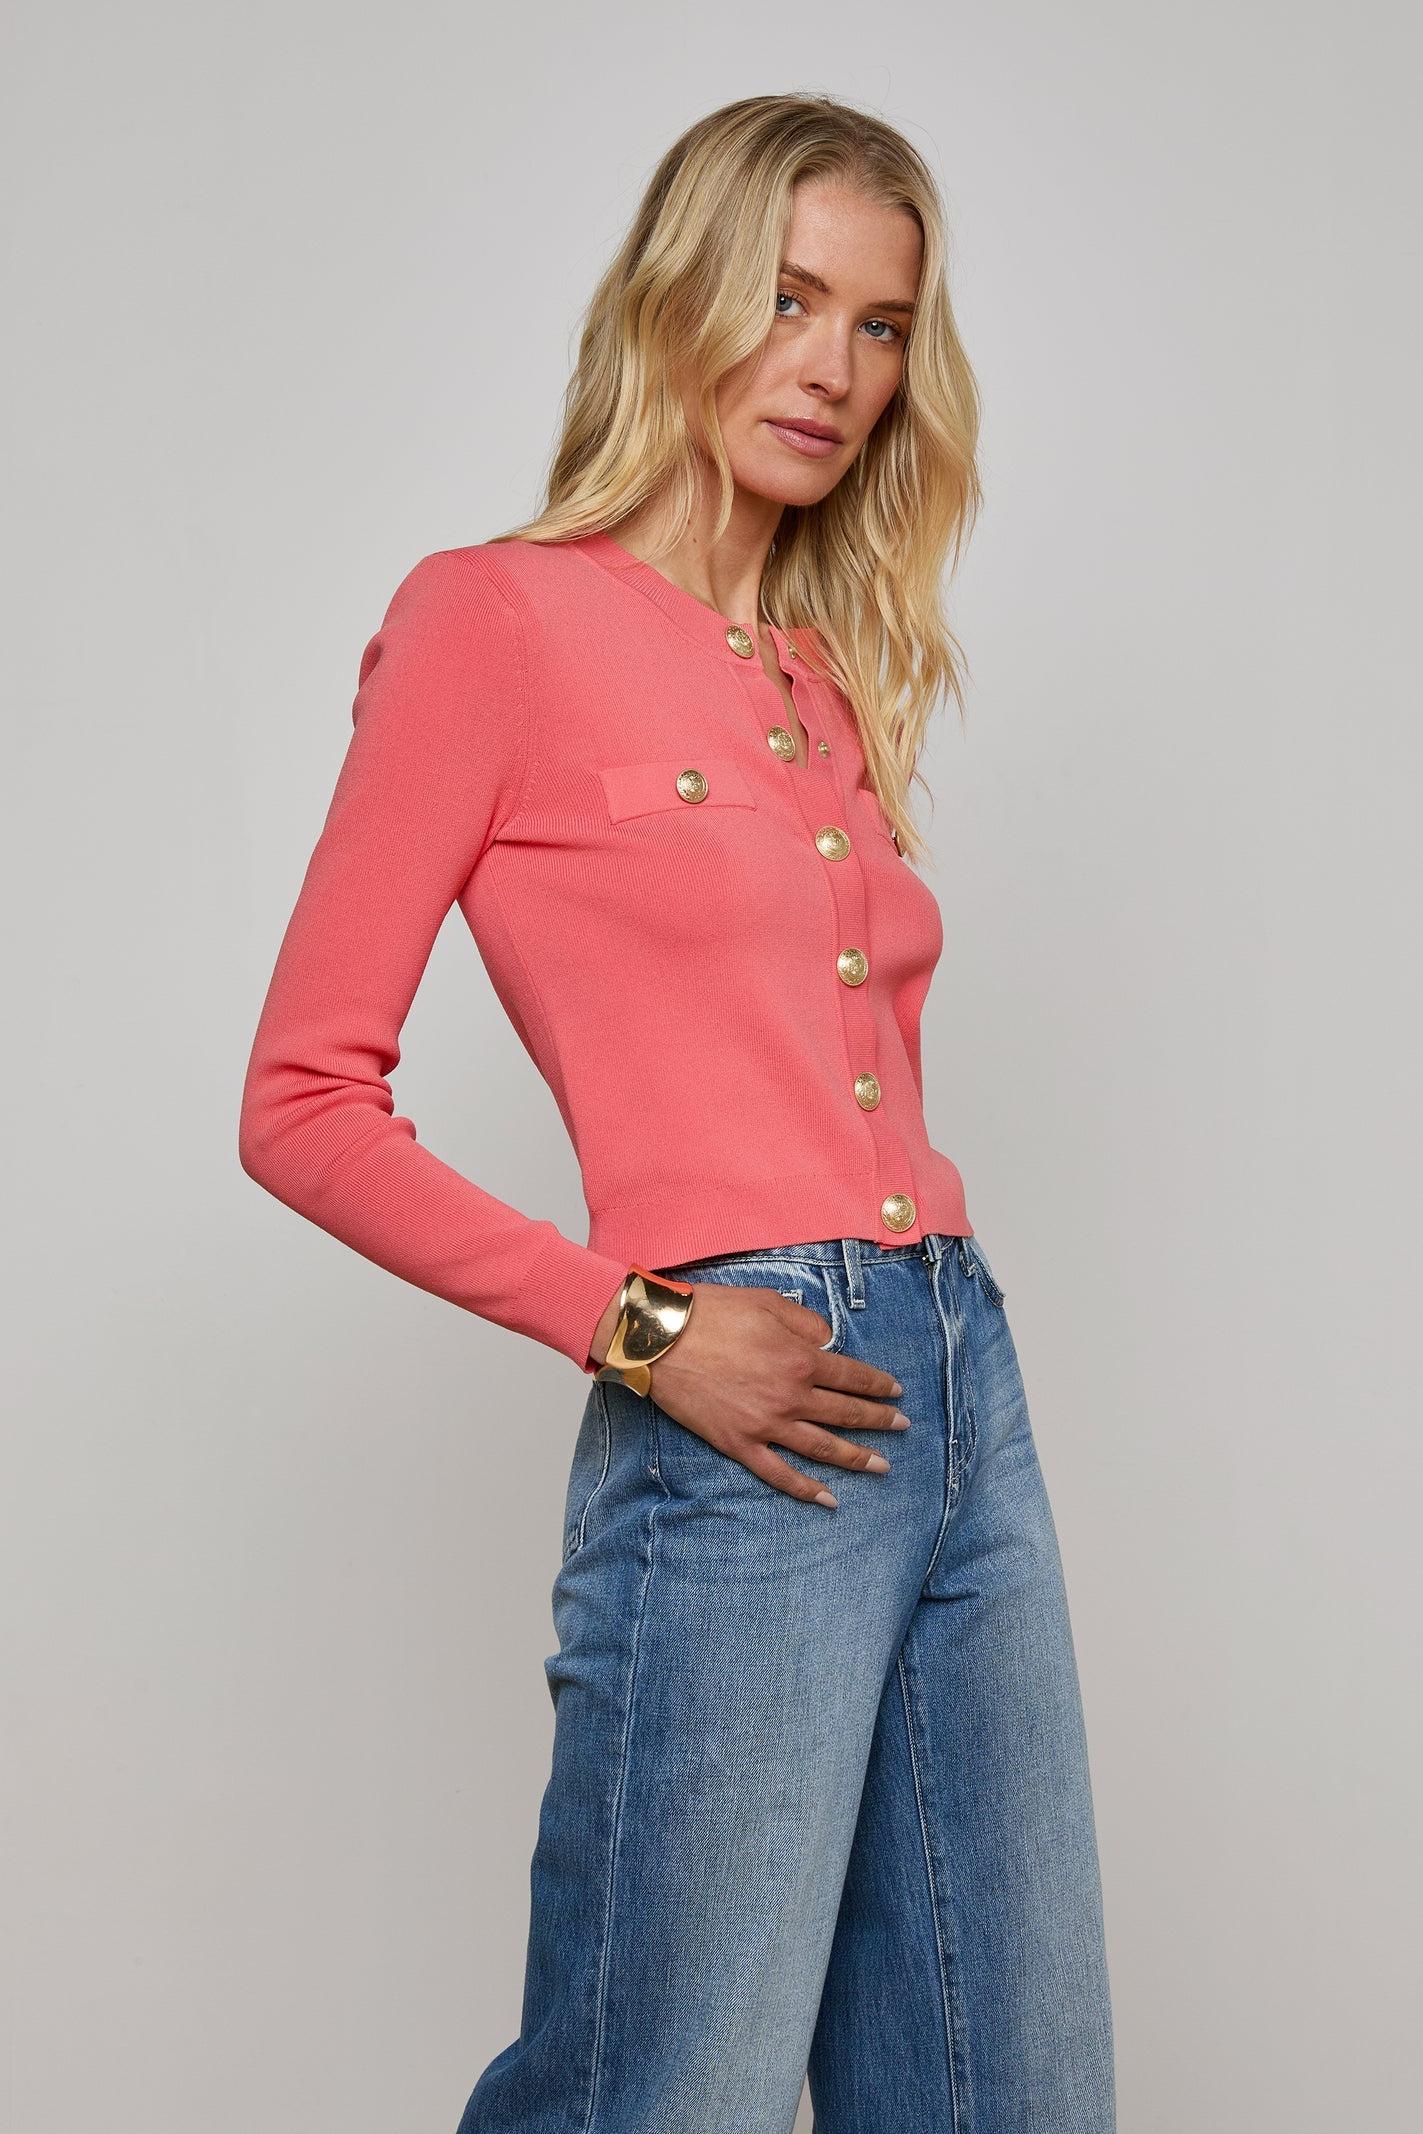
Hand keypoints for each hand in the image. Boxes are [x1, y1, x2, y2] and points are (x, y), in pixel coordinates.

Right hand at [640, 1282, 908, 1507]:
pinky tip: (827, 1499)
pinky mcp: (738, 1444)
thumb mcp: (768, 1302)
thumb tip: (828, 1343)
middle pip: (845, 1413)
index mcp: (800, 1359)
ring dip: (856, 1458)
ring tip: (882, 1466)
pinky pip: (778, 1473)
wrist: (661, 1339)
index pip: (852, 1376)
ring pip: (821, 1448)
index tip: (895, 1391)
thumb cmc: (713, 1313)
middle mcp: (791, 1396)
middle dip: (878, 1421)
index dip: (877, 1384)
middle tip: (901, 1427)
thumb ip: (806, 1323)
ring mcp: (765, 1425)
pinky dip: (805, 1489)